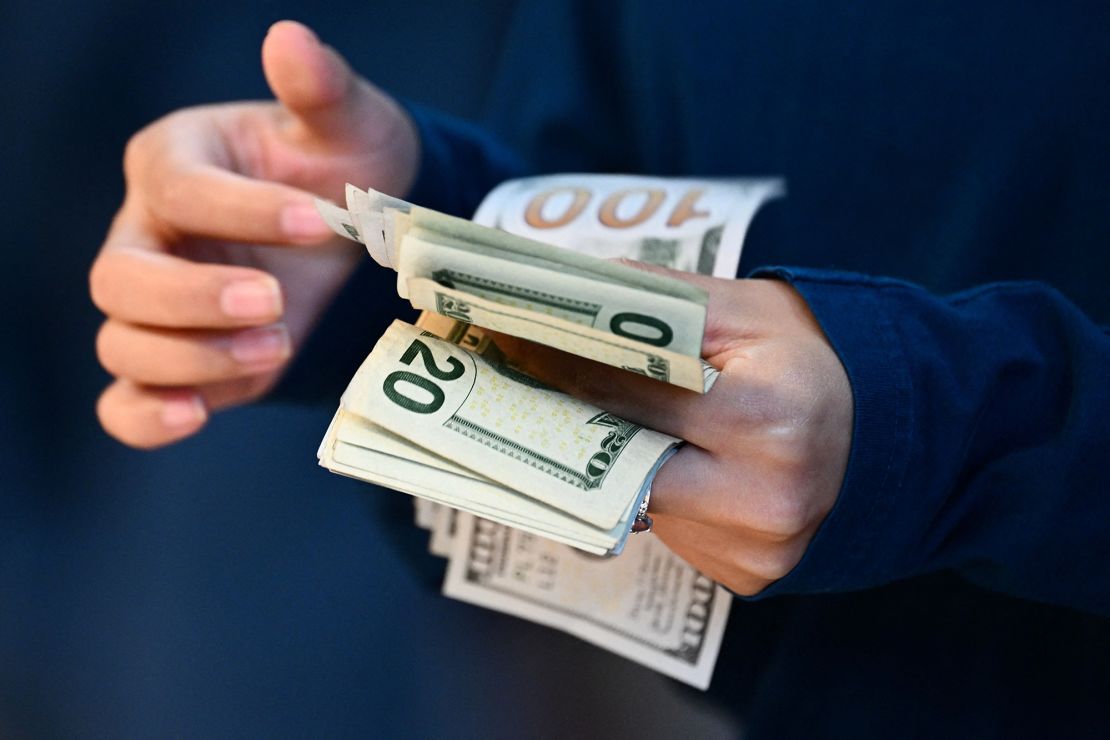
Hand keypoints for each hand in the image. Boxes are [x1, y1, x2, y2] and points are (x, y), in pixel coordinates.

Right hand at [90, 20, 417, 447]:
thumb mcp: (347, 125)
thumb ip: (320, 90)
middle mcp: (150, 235)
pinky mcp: (181, 364)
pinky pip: (128, 401)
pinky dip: (146, 417)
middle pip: (122, 277)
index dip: (240, 208)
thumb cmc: (342, 168)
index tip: (314, 219)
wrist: (355, 231)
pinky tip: (195, 416)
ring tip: (276, 348)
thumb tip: (290, 40)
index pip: (178, 188)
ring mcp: (159, 307)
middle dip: (196, 297)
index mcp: (175, 162)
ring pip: (122, 342)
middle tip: (276, 301)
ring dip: (191, 357)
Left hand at [498, 266, 852, 595]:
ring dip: (600, 461)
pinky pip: (668, 533)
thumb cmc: (805, 360)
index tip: (507, 338)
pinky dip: (647, 495)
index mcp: (771, 418)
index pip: (632, 390)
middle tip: (508, 381)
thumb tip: (565, 291)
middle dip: (561, 416)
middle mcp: (767, 498)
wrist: (879, 433)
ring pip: (635, 502)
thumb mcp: (746, 309)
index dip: (560, 361)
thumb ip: (659, 301)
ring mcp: (758, 550)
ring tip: (569, 415)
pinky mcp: (748, 576)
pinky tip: (651, 463)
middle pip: (620, 458)